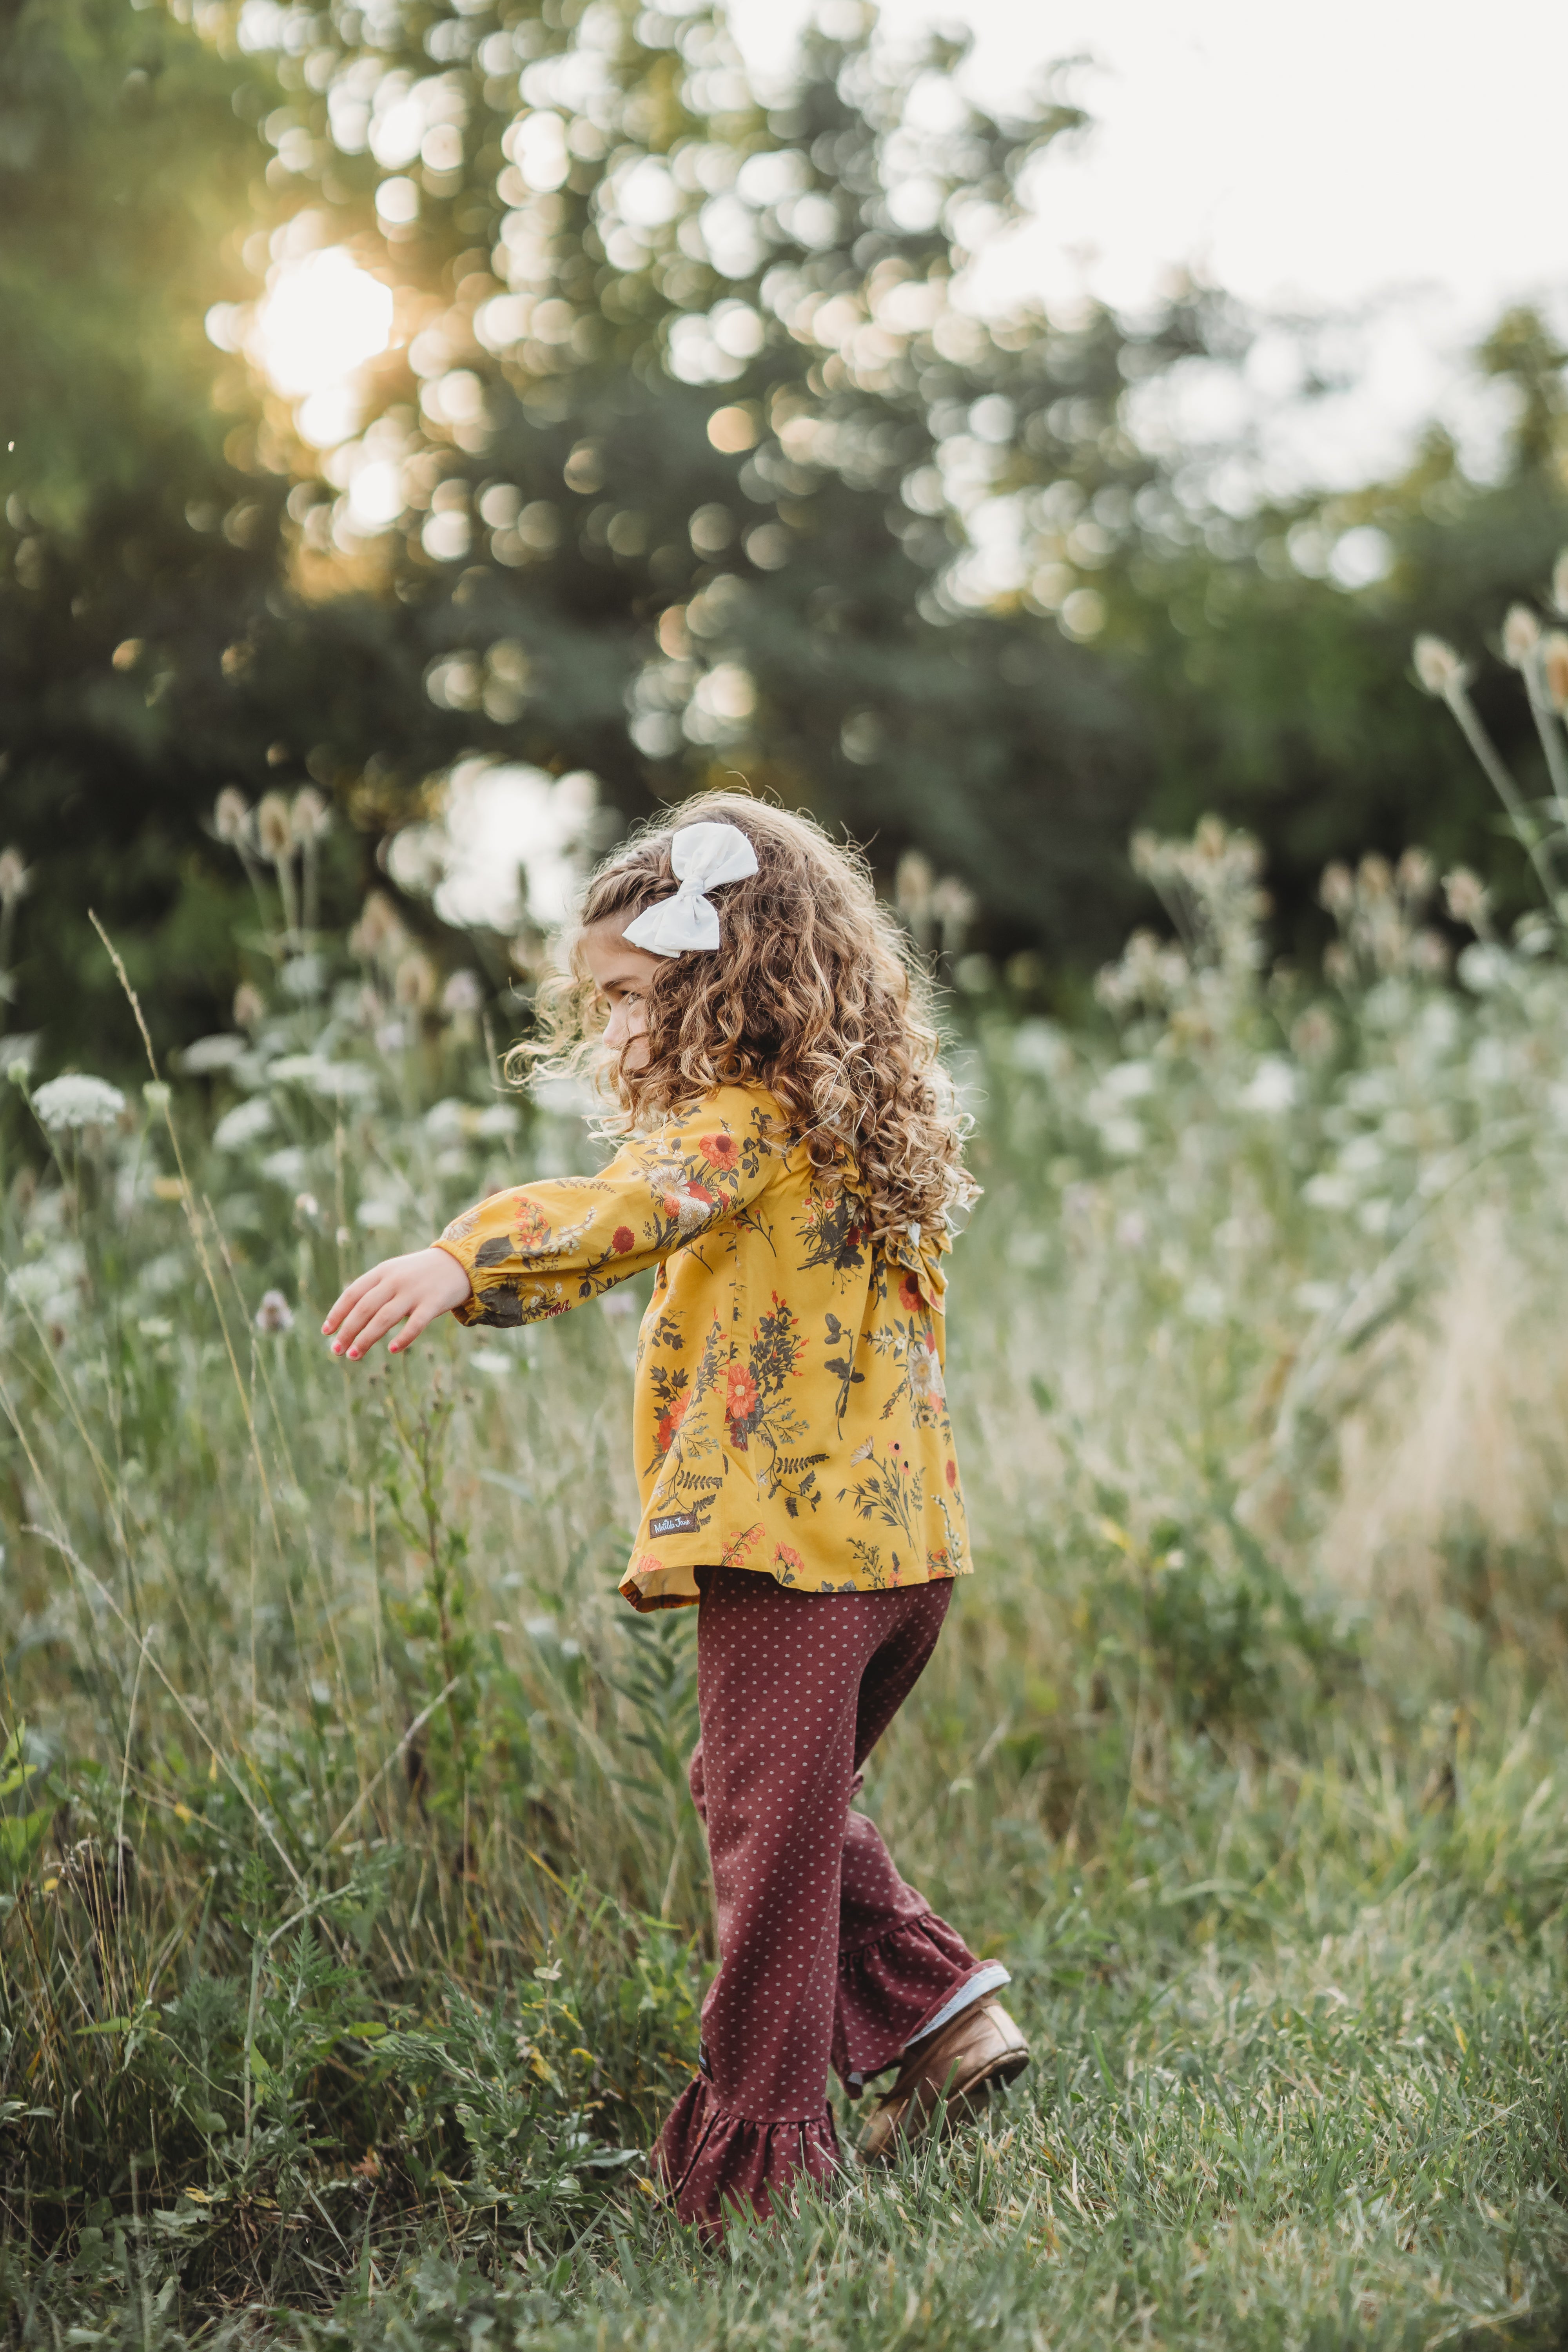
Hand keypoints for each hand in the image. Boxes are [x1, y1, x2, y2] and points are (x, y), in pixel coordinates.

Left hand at [322, 1247, 472, 1360]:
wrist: (460, 1262)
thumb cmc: (421, 1273)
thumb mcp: (394, 1273)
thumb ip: (374, 1290)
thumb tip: (350, 1318)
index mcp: (382, 1271)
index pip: (352, 1293)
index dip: (337, 1313)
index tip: (326, 1332)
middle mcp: (395, 1280)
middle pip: (364, 1308)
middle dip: (347, 1330)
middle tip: (336, 1350)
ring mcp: (414, 1291)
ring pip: (384, 1318)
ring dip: (366, 1338)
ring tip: (353, 1355)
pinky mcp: (434, 1303)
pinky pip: (416, 1324)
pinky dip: (403, 1337)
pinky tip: (392, 1350)